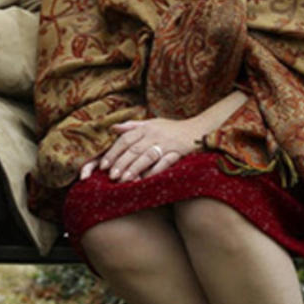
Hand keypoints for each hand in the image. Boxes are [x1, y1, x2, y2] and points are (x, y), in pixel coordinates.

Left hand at [100, 91, 248, 181]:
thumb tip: (113, 128)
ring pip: (147, 156)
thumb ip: (133, 127)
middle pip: (134, 149)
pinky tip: (145, 180)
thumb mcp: (152, 123)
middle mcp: (155, 134)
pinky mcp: (178, 152)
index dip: (113, 152)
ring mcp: (167, 143)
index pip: (125, 139)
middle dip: (121, 163)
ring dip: (134, 168)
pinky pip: (165, 163)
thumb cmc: (172, 128)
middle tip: (110, 176)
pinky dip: (154, 171)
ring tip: (123, 180)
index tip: (104, 165)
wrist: (199, 129)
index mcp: (146, 127)